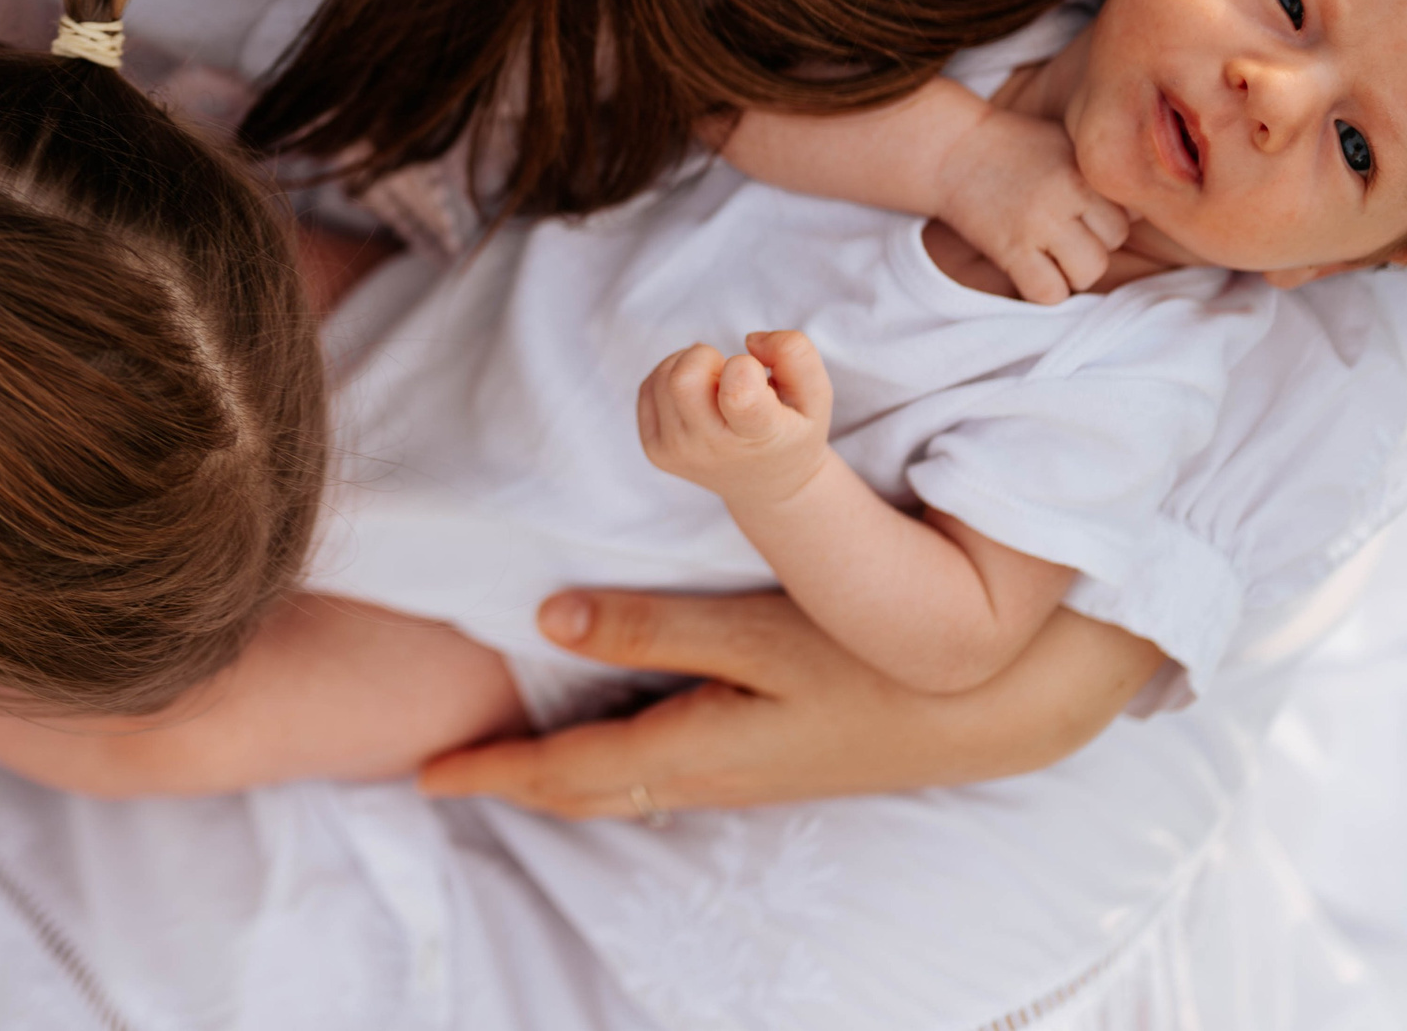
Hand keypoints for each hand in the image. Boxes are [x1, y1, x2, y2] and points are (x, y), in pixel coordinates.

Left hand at [418, 589, 1162, 818]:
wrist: (983, 706)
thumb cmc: (872, 659)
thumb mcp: (758, 633)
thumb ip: (654, 625)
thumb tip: (548, 618)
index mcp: (693, 751)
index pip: (565, 773)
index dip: (491, 772)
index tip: (423, 772)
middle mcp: (708, 775)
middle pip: (584, 789)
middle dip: (513, 781)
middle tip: (446, 770)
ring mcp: (741, 772)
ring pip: (622, 781)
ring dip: (558, 772)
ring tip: (505, 756)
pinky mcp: (766, 755)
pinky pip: (660, 767)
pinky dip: (610, 758)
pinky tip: (608, 733)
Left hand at [637, 330, 833, 503]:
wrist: (767, 486)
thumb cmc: (792, 430)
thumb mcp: (816, 395)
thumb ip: (796, 353)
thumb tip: (749, 340)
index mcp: (759, 436)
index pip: (738, 395)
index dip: (745, 367)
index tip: (757, 377)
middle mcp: (712, 449)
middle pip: (683, 380)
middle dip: (705, 357)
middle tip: (727, 374)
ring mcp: (678, 453)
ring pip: (663, 377)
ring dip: (690, 366)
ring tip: (716, 389)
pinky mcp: (655, 450)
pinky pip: (648, 388)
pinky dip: (670, 378)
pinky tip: (697, 397)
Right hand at [936, 110, 1128, 303]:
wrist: (952, 149)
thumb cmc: (1013, 147)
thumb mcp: (1067, 145)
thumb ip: (1101, 175)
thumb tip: (1140, 211)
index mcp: (1084, 169)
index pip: (1130, 212)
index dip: (1107, 216)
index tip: (1083, 211)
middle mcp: (1066, 195)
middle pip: (1113, 242)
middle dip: (1092, 241)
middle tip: (1062, 232)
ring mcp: (1038, 224)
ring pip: (1089, 272)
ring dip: (1072, 271)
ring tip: (1050, 254)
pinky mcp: (1009, 250)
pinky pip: (1049, 292)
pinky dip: (1044, 290)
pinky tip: (1030, 271)